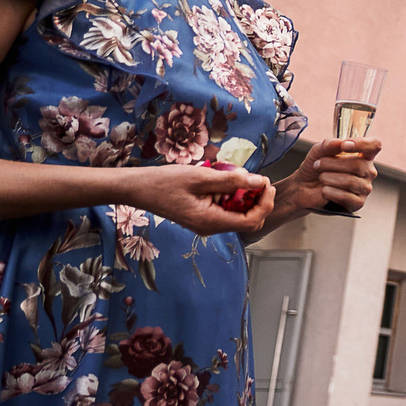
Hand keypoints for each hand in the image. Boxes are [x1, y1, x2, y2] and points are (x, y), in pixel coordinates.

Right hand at [126, 164, 275, 236]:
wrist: (138, 188)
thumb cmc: (165, 182)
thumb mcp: (201, 177)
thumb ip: (232, 181)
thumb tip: (260, 182)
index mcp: (210, 222)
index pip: (251, 221)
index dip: (265, 204)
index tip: (268, 184)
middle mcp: (210, 228)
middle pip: (248, 221)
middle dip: (258, 201)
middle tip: (260, 180)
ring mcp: (205, 224)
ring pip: (237, 215)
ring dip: (244, 198)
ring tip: (241, 177)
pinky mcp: (201, 218)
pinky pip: (225, 211)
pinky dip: (231, 197)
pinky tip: (226, 182)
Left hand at [281, 137, 381, 215]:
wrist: (304, 188)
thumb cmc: (315, 168)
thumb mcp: (318, 151)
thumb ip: (329, 144)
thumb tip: (340, 143)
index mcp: (363, 155)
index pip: (374, 145)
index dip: (362, 144)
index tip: (344, 145)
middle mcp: (368, 171)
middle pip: (359, 164)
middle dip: (333, 164)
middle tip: (318, 164)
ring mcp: (365, 187)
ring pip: (351, 181)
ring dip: (329, 178)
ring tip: (321, 178)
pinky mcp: (358, 203)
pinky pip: (346, 196)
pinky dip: (330, 192)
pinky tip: (324, 190)